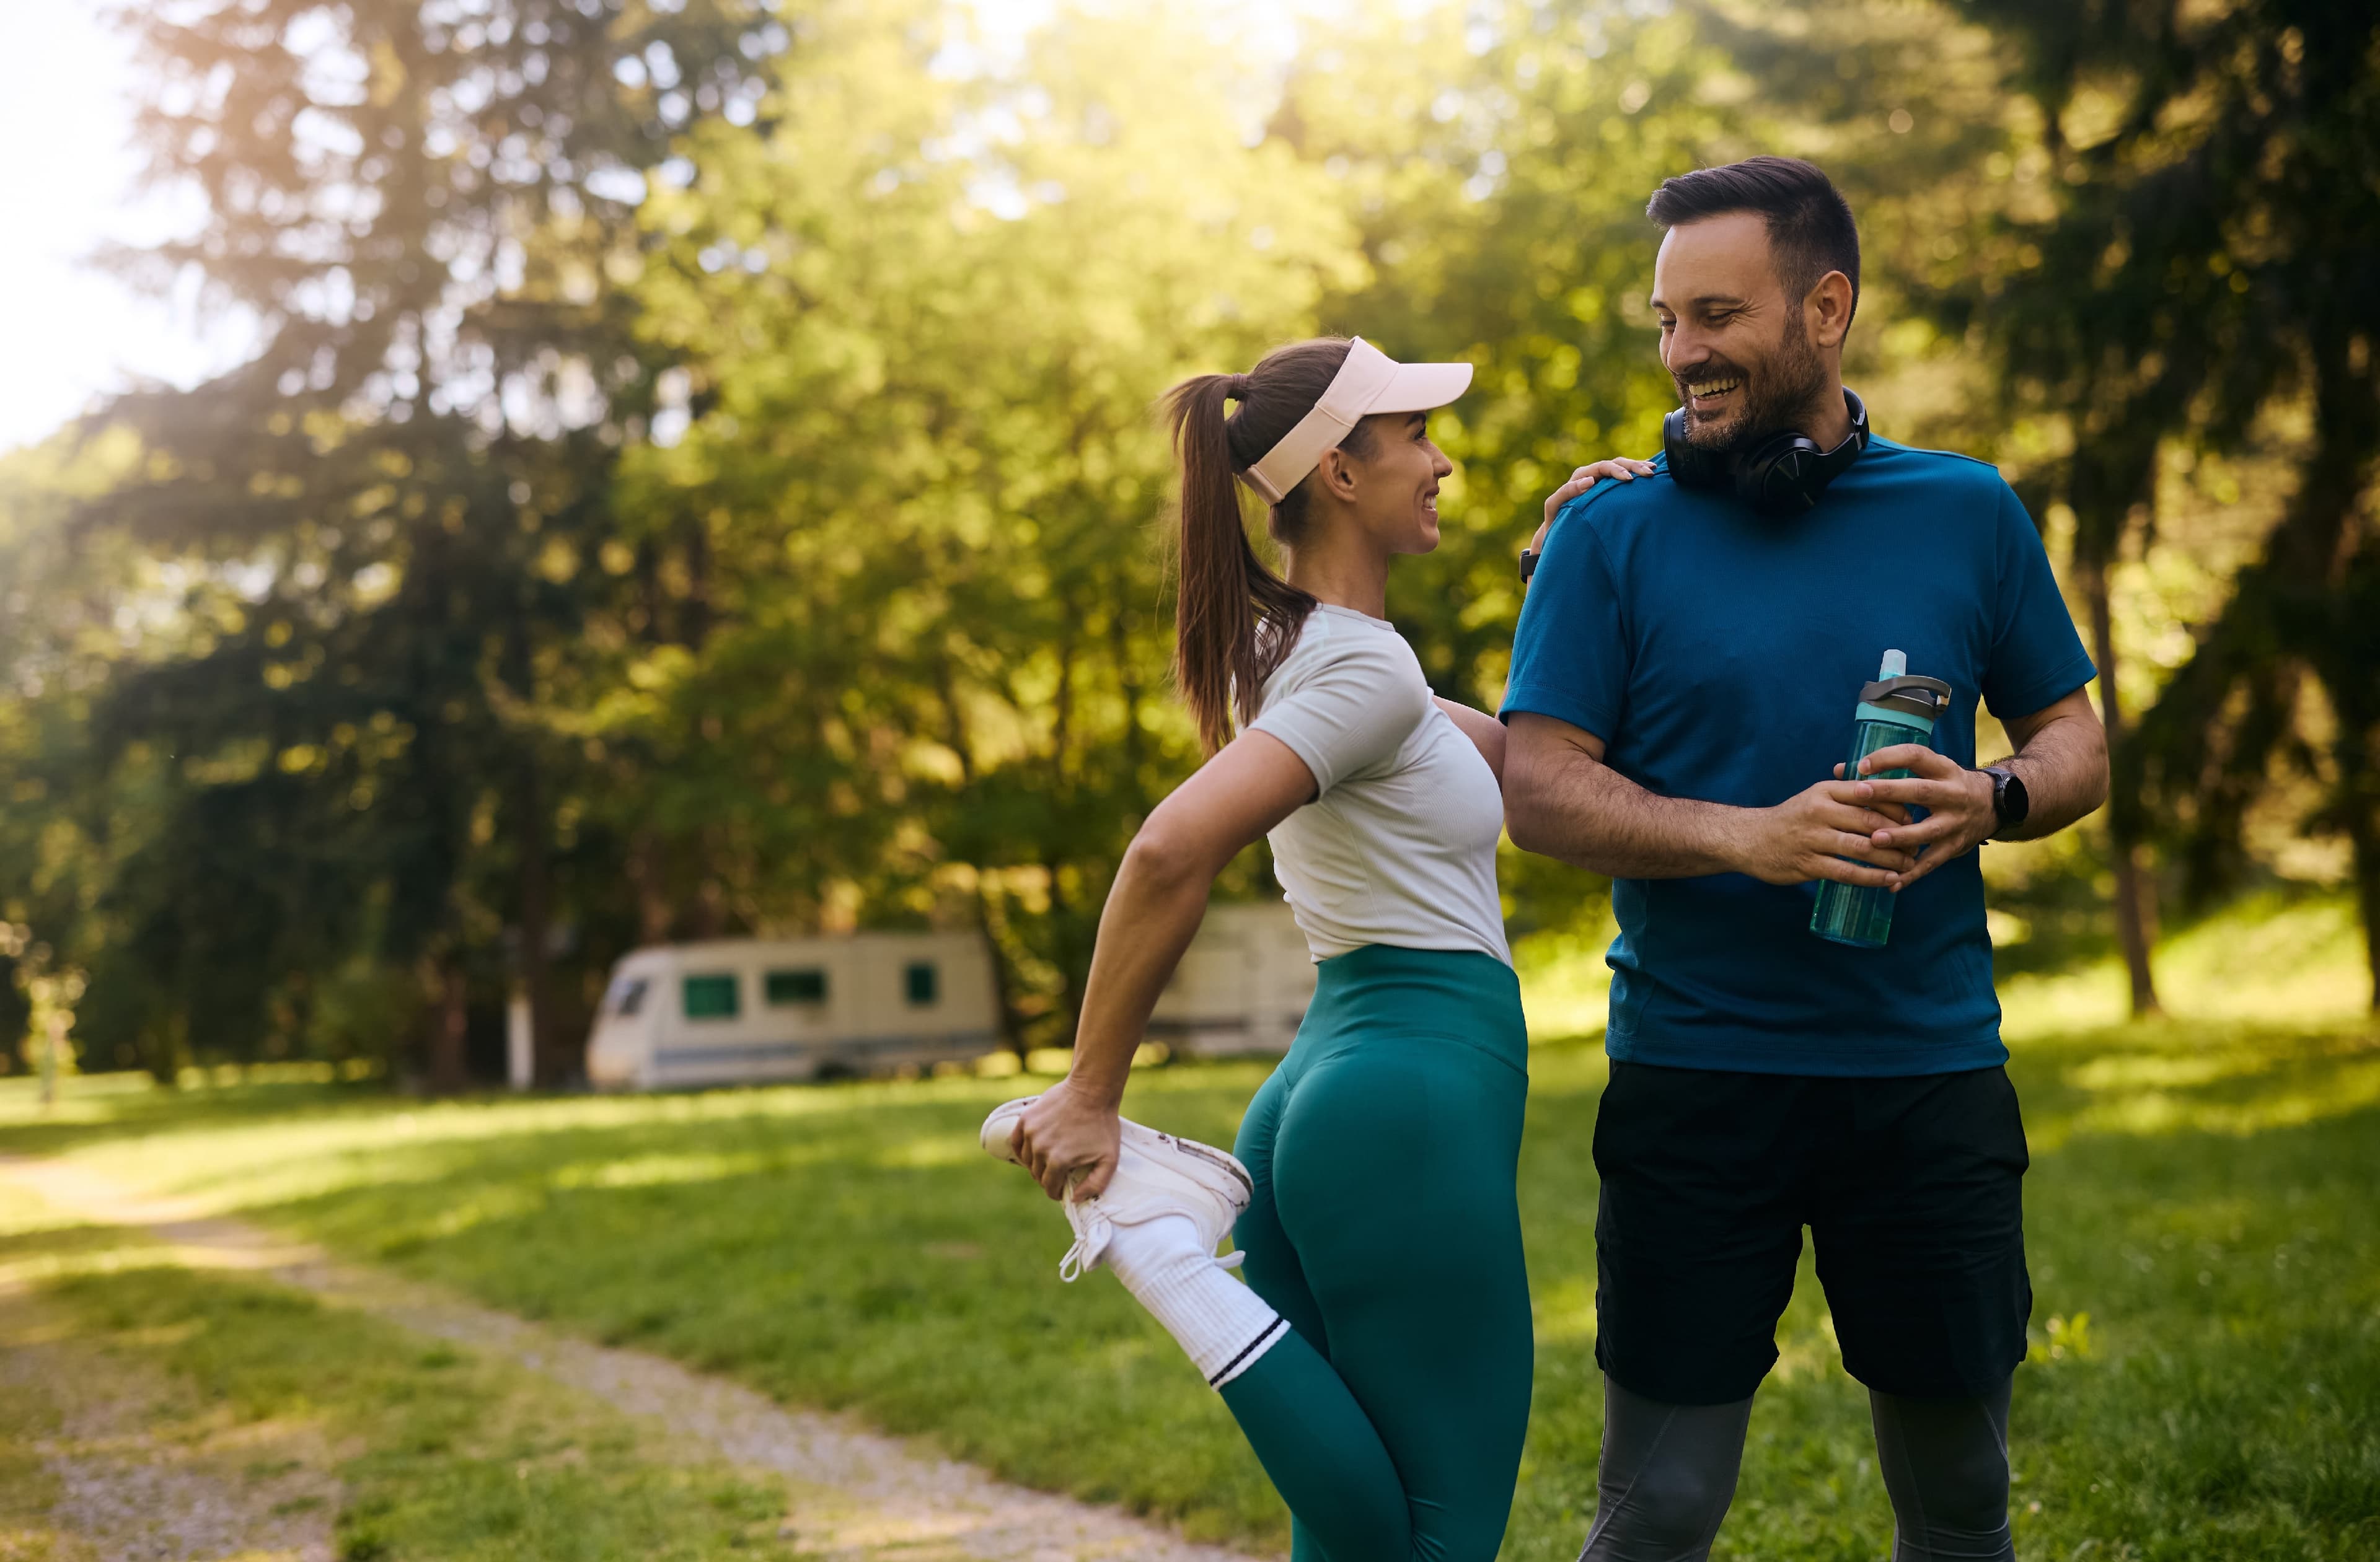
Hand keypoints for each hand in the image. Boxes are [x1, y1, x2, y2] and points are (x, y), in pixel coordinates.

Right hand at [1009, 1075, 1122, 1201]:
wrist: (1092, 1090)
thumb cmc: (1103, 1124)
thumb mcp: (1109, 1159)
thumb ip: (1095, 1185)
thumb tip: (1074, 1199)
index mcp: (1059, 1161)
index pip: (1049, 1187)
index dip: (1056, 1192)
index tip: (1061, 1189)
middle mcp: (1040, 1149)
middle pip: (1037, 1174)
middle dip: (1047, 1178)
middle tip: (1058, 1173)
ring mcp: (1031, 1132)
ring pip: (1026, 1159)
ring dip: (1036, 1163)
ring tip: (1048, 1160)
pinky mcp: (1026, 1119)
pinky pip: (1016, 1141)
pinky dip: (1022, 1148)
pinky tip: (1031, 1150)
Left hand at [1532, 457, 1658, 554]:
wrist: (1559, 530)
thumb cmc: (1556, 519)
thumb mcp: (1555, 506)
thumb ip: (1566, 492)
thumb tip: (1589, 482)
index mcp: (1581, 477)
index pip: (1603, 467)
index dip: (1616, 470)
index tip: (1628, 479)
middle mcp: (1593, 476)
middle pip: (1616, 463)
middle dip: (1633, 466)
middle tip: (1649, 472)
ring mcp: (1602, 483)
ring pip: (1623, 468)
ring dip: (1639, 467)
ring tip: (1654, 470)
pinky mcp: (1609, 491)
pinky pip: (1625, 479)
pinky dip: (1638, 475)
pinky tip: (1652, 474)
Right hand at [1727, 777, 1917, 887]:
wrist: (1748, 839)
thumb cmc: (1790, 819)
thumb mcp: (1815, 797)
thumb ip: (1847, 796)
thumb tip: (1890, 800)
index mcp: (1825, 791)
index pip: (1870, 794)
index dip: (1897, 808)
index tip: (1914, 820)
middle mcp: (1819, 811)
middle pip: (1870, 822)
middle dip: (1900, 836)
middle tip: (1917, 847)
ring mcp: (1812, 838)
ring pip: (1861, 848)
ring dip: (1891, 859)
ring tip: (1909, 866)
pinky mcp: (1807, 864)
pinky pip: (1847, 872)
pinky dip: (1871, 877)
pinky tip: (1888, 881)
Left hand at [1837, 747, 1998, 887]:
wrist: (1992, 805)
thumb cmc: (1943, 784)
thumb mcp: (1927, 770)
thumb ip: (1886, 769)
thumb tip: (1838, 770)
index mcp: (1942, 769)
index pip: (1915, 757)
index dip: (1889, 758)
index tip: (1861, 765)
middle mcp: (1952, 793)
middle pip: (1920, 791)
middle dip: (1889, 792)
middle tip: (1859, 793)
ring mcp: (1956, 822)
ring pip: (1928, 830)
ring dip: (1900, 836)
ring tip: (1873, 841)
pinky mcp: (1955, 846)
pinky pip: (1932, 862)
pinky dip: (1911, 874)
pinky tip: (1891, 882)